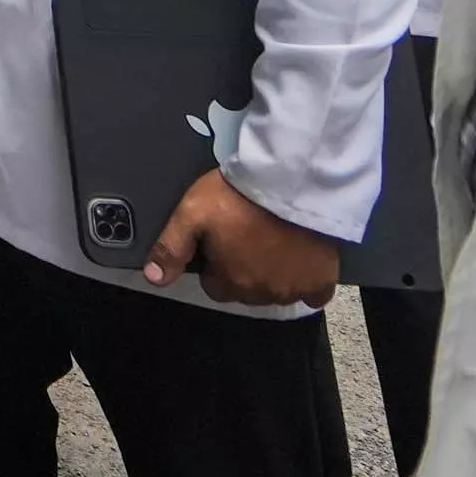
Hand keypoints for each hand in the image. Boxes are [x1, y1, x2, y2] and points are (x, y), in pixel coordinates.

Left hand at [145, 166, 342, 309]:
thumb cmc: (238, 197)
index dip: (216, 264)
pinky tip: (300, 261)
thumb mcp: (193, 213)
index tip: (223, 241)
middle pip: (246, 290)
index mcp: (230, 281)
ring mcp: (294, 289)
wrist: (292, 183)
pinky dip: (306, 282)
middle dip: (243, 270)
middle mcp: (262, 293)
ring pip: (276, 291)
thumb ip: (171, 247)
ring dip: (272, 275)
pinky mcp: (321, 281)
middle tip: (248, 235)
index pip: (215, 287)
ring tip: (272, 241)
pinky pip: (313, 294)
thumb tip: (154, 279)